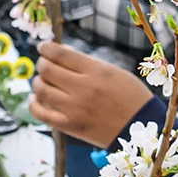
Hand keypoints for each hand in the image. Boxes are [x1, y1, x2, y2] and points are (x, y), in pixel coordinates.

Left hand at [29, 42, 153, 148]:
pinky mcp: (70, 127)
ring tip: (43, 81)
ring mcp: (74, 109)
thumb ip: (86, 62)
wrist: (143, 129)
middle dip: (42, 63)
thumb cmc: (131, 96)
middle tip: (44, 64)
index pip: (59, 53)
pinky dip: (34, 104)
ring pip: (41, 89)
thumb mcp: (113, 71)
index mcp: (95, 71)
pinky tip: (36, 99)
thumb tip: (61, 53)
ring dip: (38, 81)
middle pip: (46, 69)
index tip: (43, 47)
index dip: (46, 47)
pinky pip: (41, 113)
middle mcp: (82, 88)